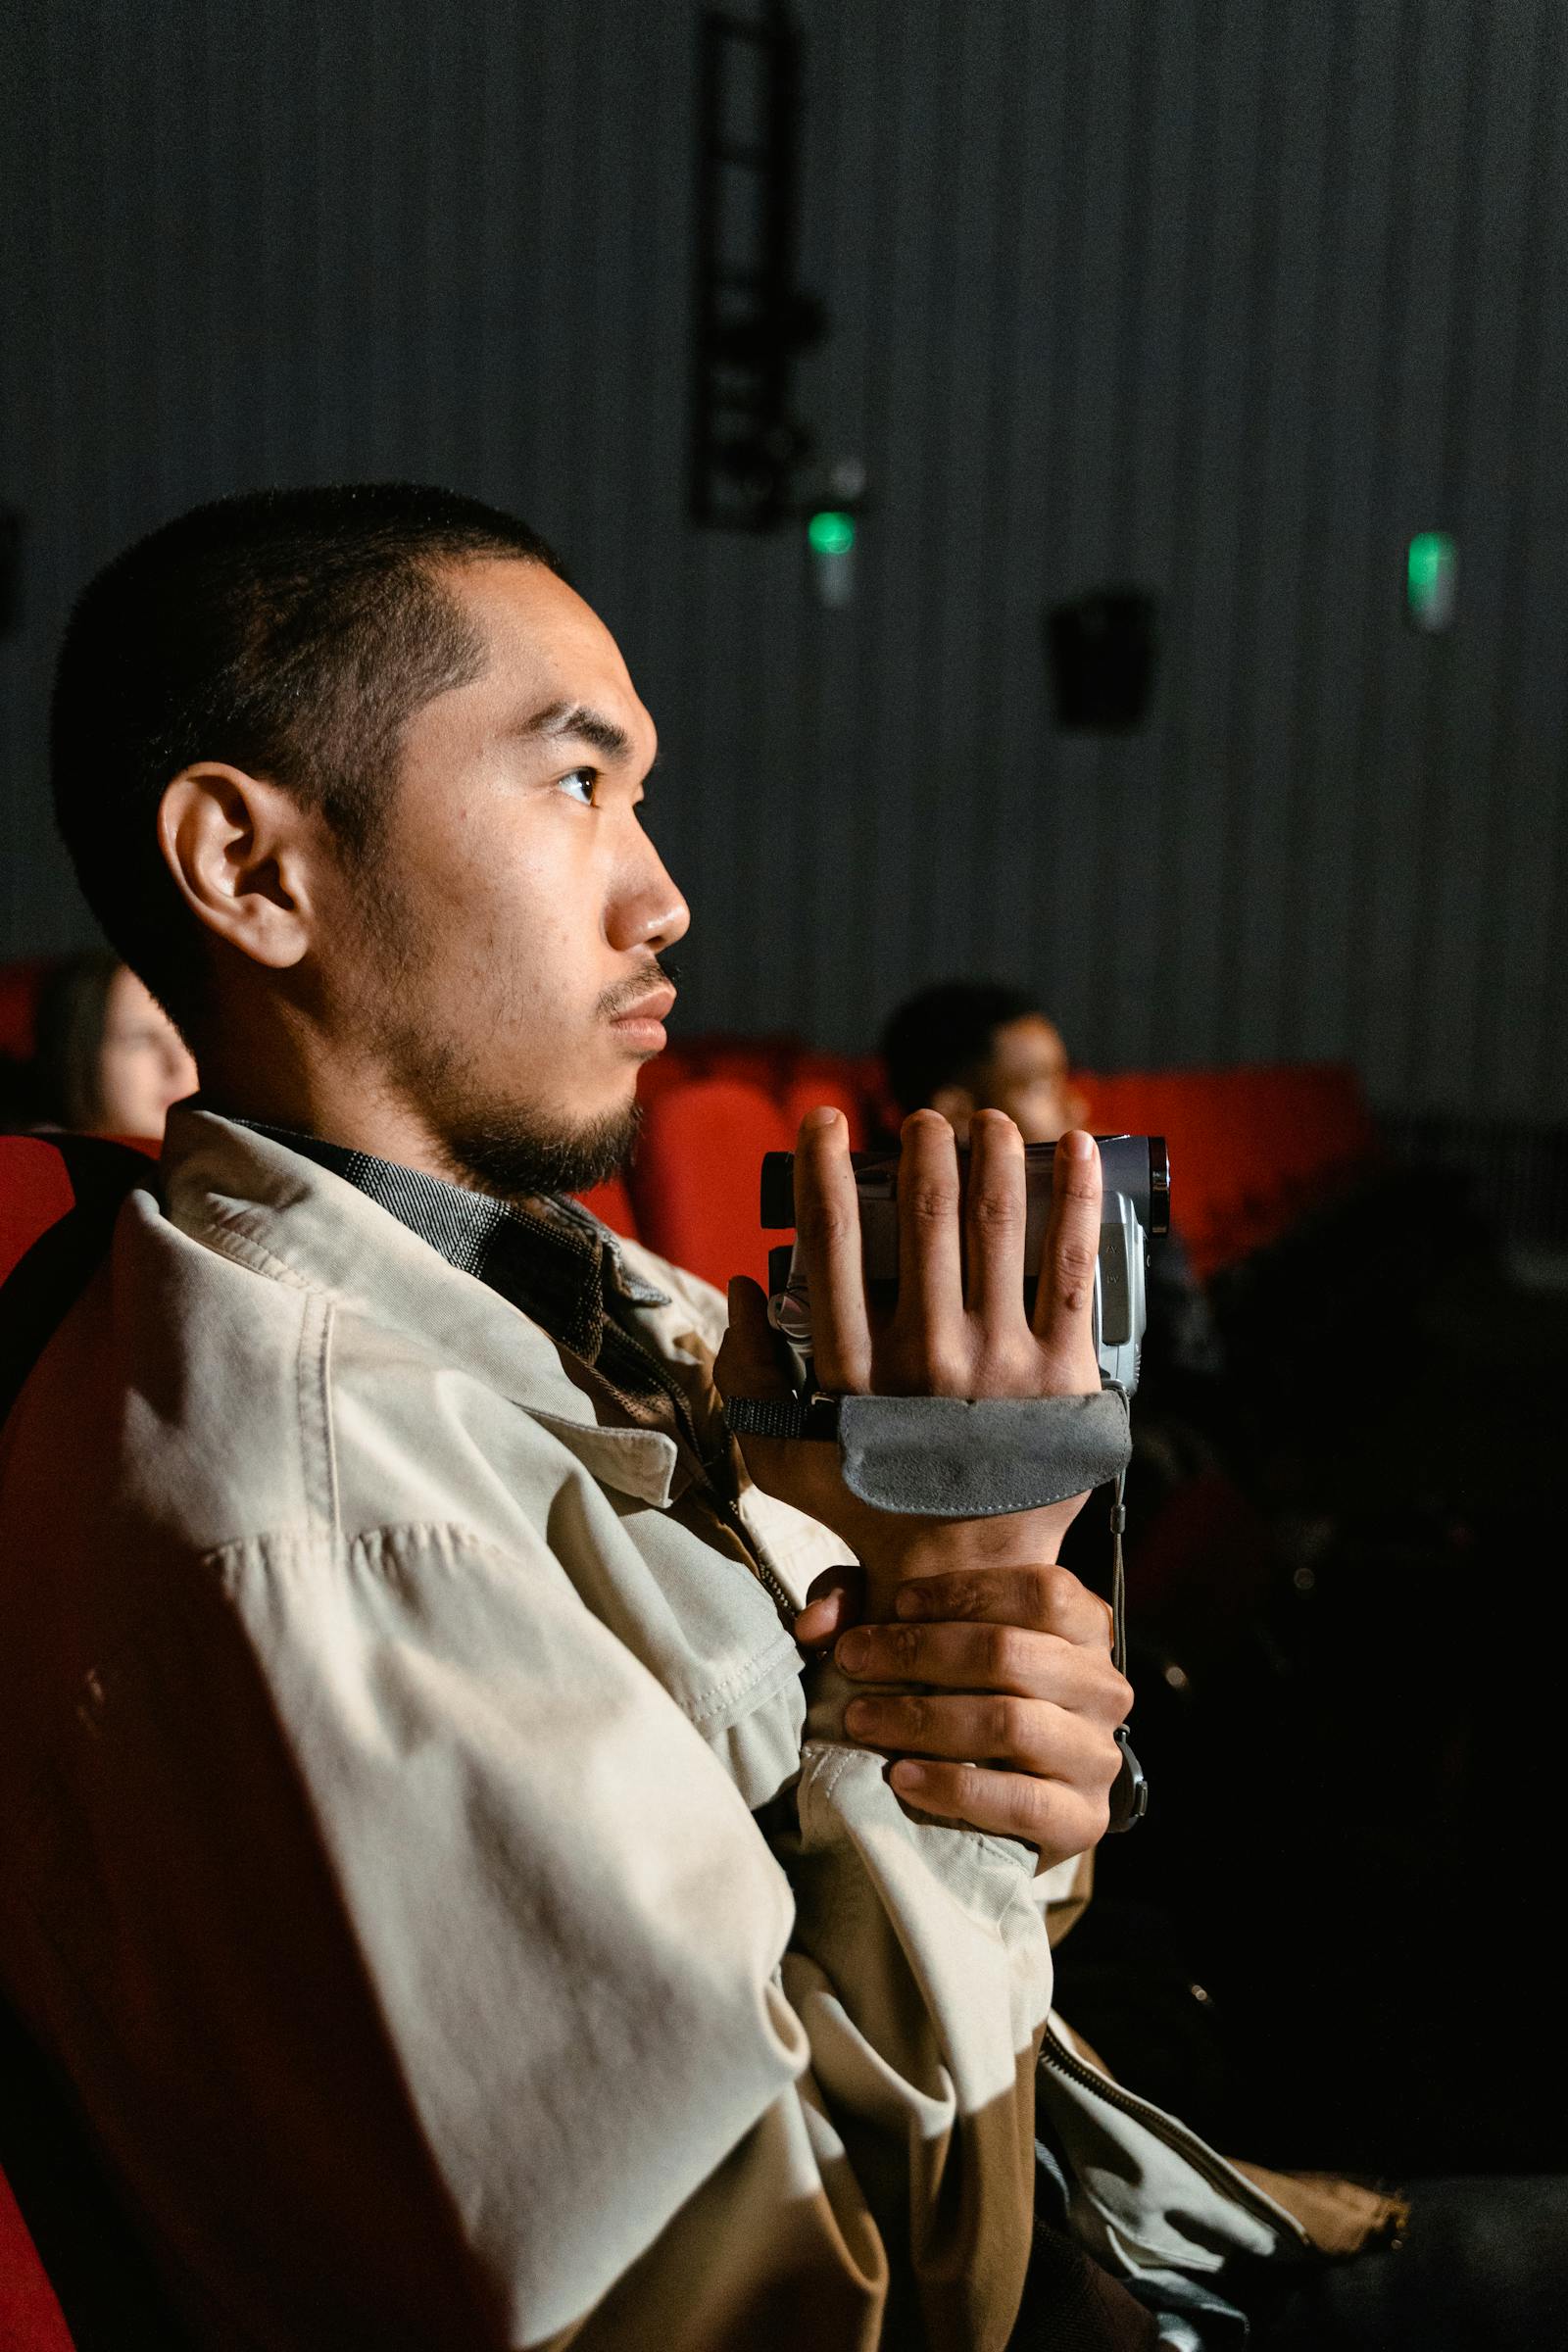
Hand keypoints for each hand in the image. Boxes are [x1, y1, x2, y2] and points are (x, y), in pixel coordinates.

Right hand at [715, 1107, 1104, 1611]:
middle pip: (925, 1220)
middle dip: (928, 1148)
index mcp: (853, 1372)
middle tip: (930, 1120)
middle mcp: (925, 1360)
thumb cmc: (868, 1503)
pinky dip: (1078, 1203)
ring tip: (995, 1123)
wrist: (966, 1576)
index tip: (824, 1122)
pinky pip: (1073, 1271)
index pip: (830, 1245)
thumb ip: (747, 1372)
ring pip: (1000, 1228)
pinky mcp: (1064, 1377)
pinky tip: (1078, 1153)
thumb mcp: (780, 1455)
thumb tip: (746, 1282)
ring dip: (997, 1156)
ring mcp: (1000, 1366)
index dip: (823, 1171)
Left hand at [827, 1563, 1129, 1863]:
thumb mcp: (915, 1631)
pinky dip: (954, 1788)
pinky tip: (903, 1777)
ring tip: (862, 1720)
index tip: (899, 1602)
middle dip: (919, 1654)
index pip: (1042, 1590)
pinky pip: (1019, 1801)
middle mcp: (1103, 1687)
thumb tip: (816, 1624)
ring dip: (923, 1720)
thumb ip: (861, 1601)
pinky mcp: (1082, 1821)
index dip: (966, 1591)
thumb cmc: (957, 1692)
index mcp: (1084, 1629)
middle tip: (854, 1662)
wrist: (999, 1800)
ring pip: (1011, 1722)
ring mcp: (1097, 1756)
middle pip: (1011, 1652)